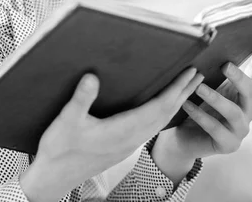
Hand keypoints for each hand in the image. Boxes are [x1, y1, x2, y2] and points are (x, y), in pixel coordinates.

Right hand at [19, 67, 203, 201]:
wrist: (54, 177)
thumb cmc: (59, 149)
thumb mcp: (66, 121)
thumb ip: (81, 99)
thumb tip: (92, 77)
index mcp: (122, 131)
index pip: (158, 108)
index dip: (175, 90)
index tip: (188, 73)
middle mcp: (130, 139)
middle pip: (165, 115)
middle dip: (183, 94)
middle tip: (198, 74)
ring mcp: (128, 144)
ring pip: (160, 123)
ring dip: (175, 103)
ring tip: (185, 88)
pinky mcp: (122, 146)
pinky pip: (151, 128)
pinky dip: (163, 114)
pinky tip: (161, 108)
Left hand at [165, 44, 251, 161]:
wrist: (184, 136)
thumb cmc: (197, 105)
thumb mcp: (206, 85)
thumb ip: (210, 70)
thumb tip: (205, 42)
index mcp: (243, 95)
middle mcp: (247, 111)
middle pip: (250, 92)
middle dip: (238, 78)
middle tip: (224, 65)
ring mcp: (240, 130)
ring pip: (234, 113)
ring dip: (216, 98)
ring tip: (199, 87)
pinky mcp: (228, 144)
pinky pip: (215, 129)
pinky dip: (200, 116)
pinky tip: (186, 105)